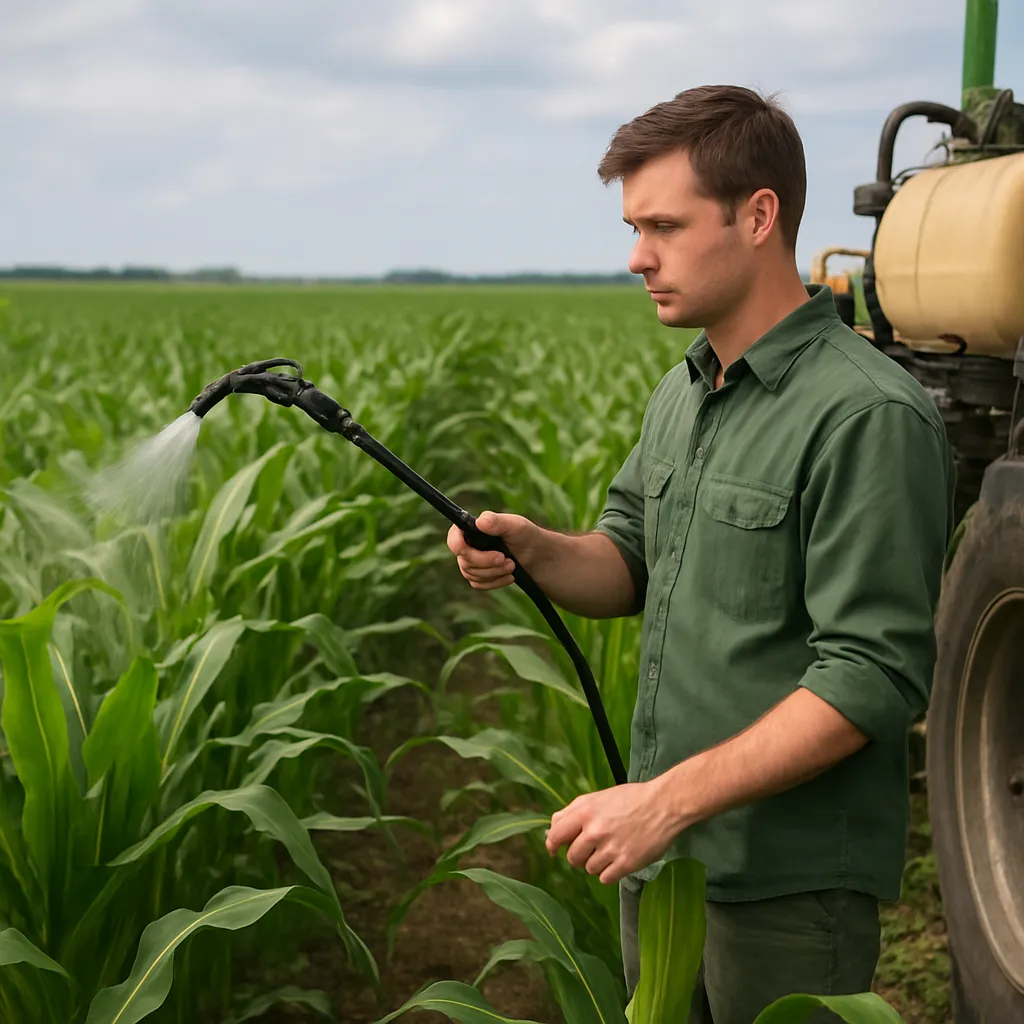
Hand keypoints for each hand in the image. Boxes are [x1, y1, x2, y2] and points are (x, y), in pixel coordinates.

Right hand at [446, 510, 540, 590]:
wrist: (536, 556)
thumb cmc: (525, 535)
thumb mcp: (515, 525)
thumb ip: (497, 521)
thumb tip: (480, 522)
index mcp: (472, 529)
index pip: (453, 537)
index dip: (457, 544)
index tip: (468, 550)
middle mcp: (468, 545)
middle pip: (464, 560)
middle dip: (485, 562)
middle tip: (505, 559)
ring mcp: (472, 562)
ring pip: (471, 574)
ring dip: (493, 572)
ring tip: (512, 565)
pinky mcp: (479, 576)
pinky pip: (479, 584)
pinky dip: (495, 582)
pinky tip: (509, 576)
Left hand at [544, 780, 681, 884]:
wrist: (664, 804)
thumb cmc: (630, 798)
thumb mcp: (598, 797)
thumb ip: (573, 811)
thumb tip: (552, 830)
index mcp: (585, 812)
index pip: (555, 836)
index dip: (553, 845)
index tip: (555, 850)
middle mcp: (595, 831)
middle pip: (572, 857)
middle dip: (579, 855)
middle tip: (593, 848)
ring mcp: (610, 849)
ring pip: (589, 869)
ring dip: (596, 863)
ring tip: (610, 851)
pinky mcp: (626, 863)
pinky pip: (604, 878)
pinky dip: (609, 873)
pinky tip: (618, 860)